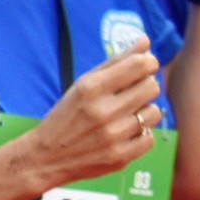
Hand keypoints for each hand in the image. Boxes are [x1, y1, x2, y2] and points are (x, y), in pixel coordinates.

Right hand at [21, 49, 166, 187]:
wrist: (45, 158)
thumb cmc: (66, 116)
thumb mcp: (83, 85)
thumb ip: (116, 62)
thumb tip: (145, 41)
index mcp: (90, 88)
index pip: (141, 64)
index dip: (148, 63)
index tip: (143, 67)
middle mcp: (102, 111)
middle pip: (152, 87)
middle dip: (145, 87)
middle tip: (130, 94)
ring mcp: (112, 136)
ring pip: (154, 113)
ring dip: (143, 112)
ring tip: (125, 116)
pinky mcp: (120, 157)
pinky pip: (149, 137)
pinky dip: (139, 135)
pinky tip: (123, 134)